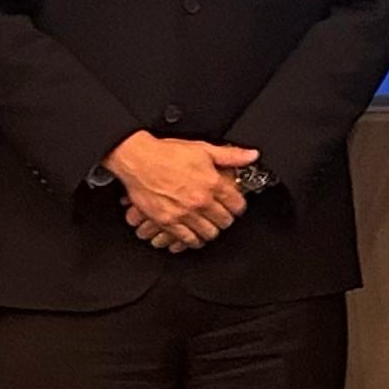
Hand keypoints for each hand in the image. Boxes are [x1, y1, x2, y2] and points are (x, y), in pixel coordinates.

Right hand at [107, 132, 256, 253]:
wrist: (138, 160)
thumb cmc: (166, 154)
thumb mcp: (203, 149)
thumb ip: (230, 155)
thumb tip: (250, 155)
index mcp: (212, 183)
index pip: (237, 205)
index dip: (238, 206)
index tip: (235, 206)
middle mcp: (200, 201)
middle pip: (225, 222)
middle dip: (226, 219)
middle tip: (222, 215)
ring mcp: (184, 214)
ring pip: (209, 233)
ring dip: (211, 231)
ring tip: (209, 225)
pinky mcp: (168, 222)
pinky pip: (187, 240)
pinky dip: (193, 240)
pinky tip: (194, 236)